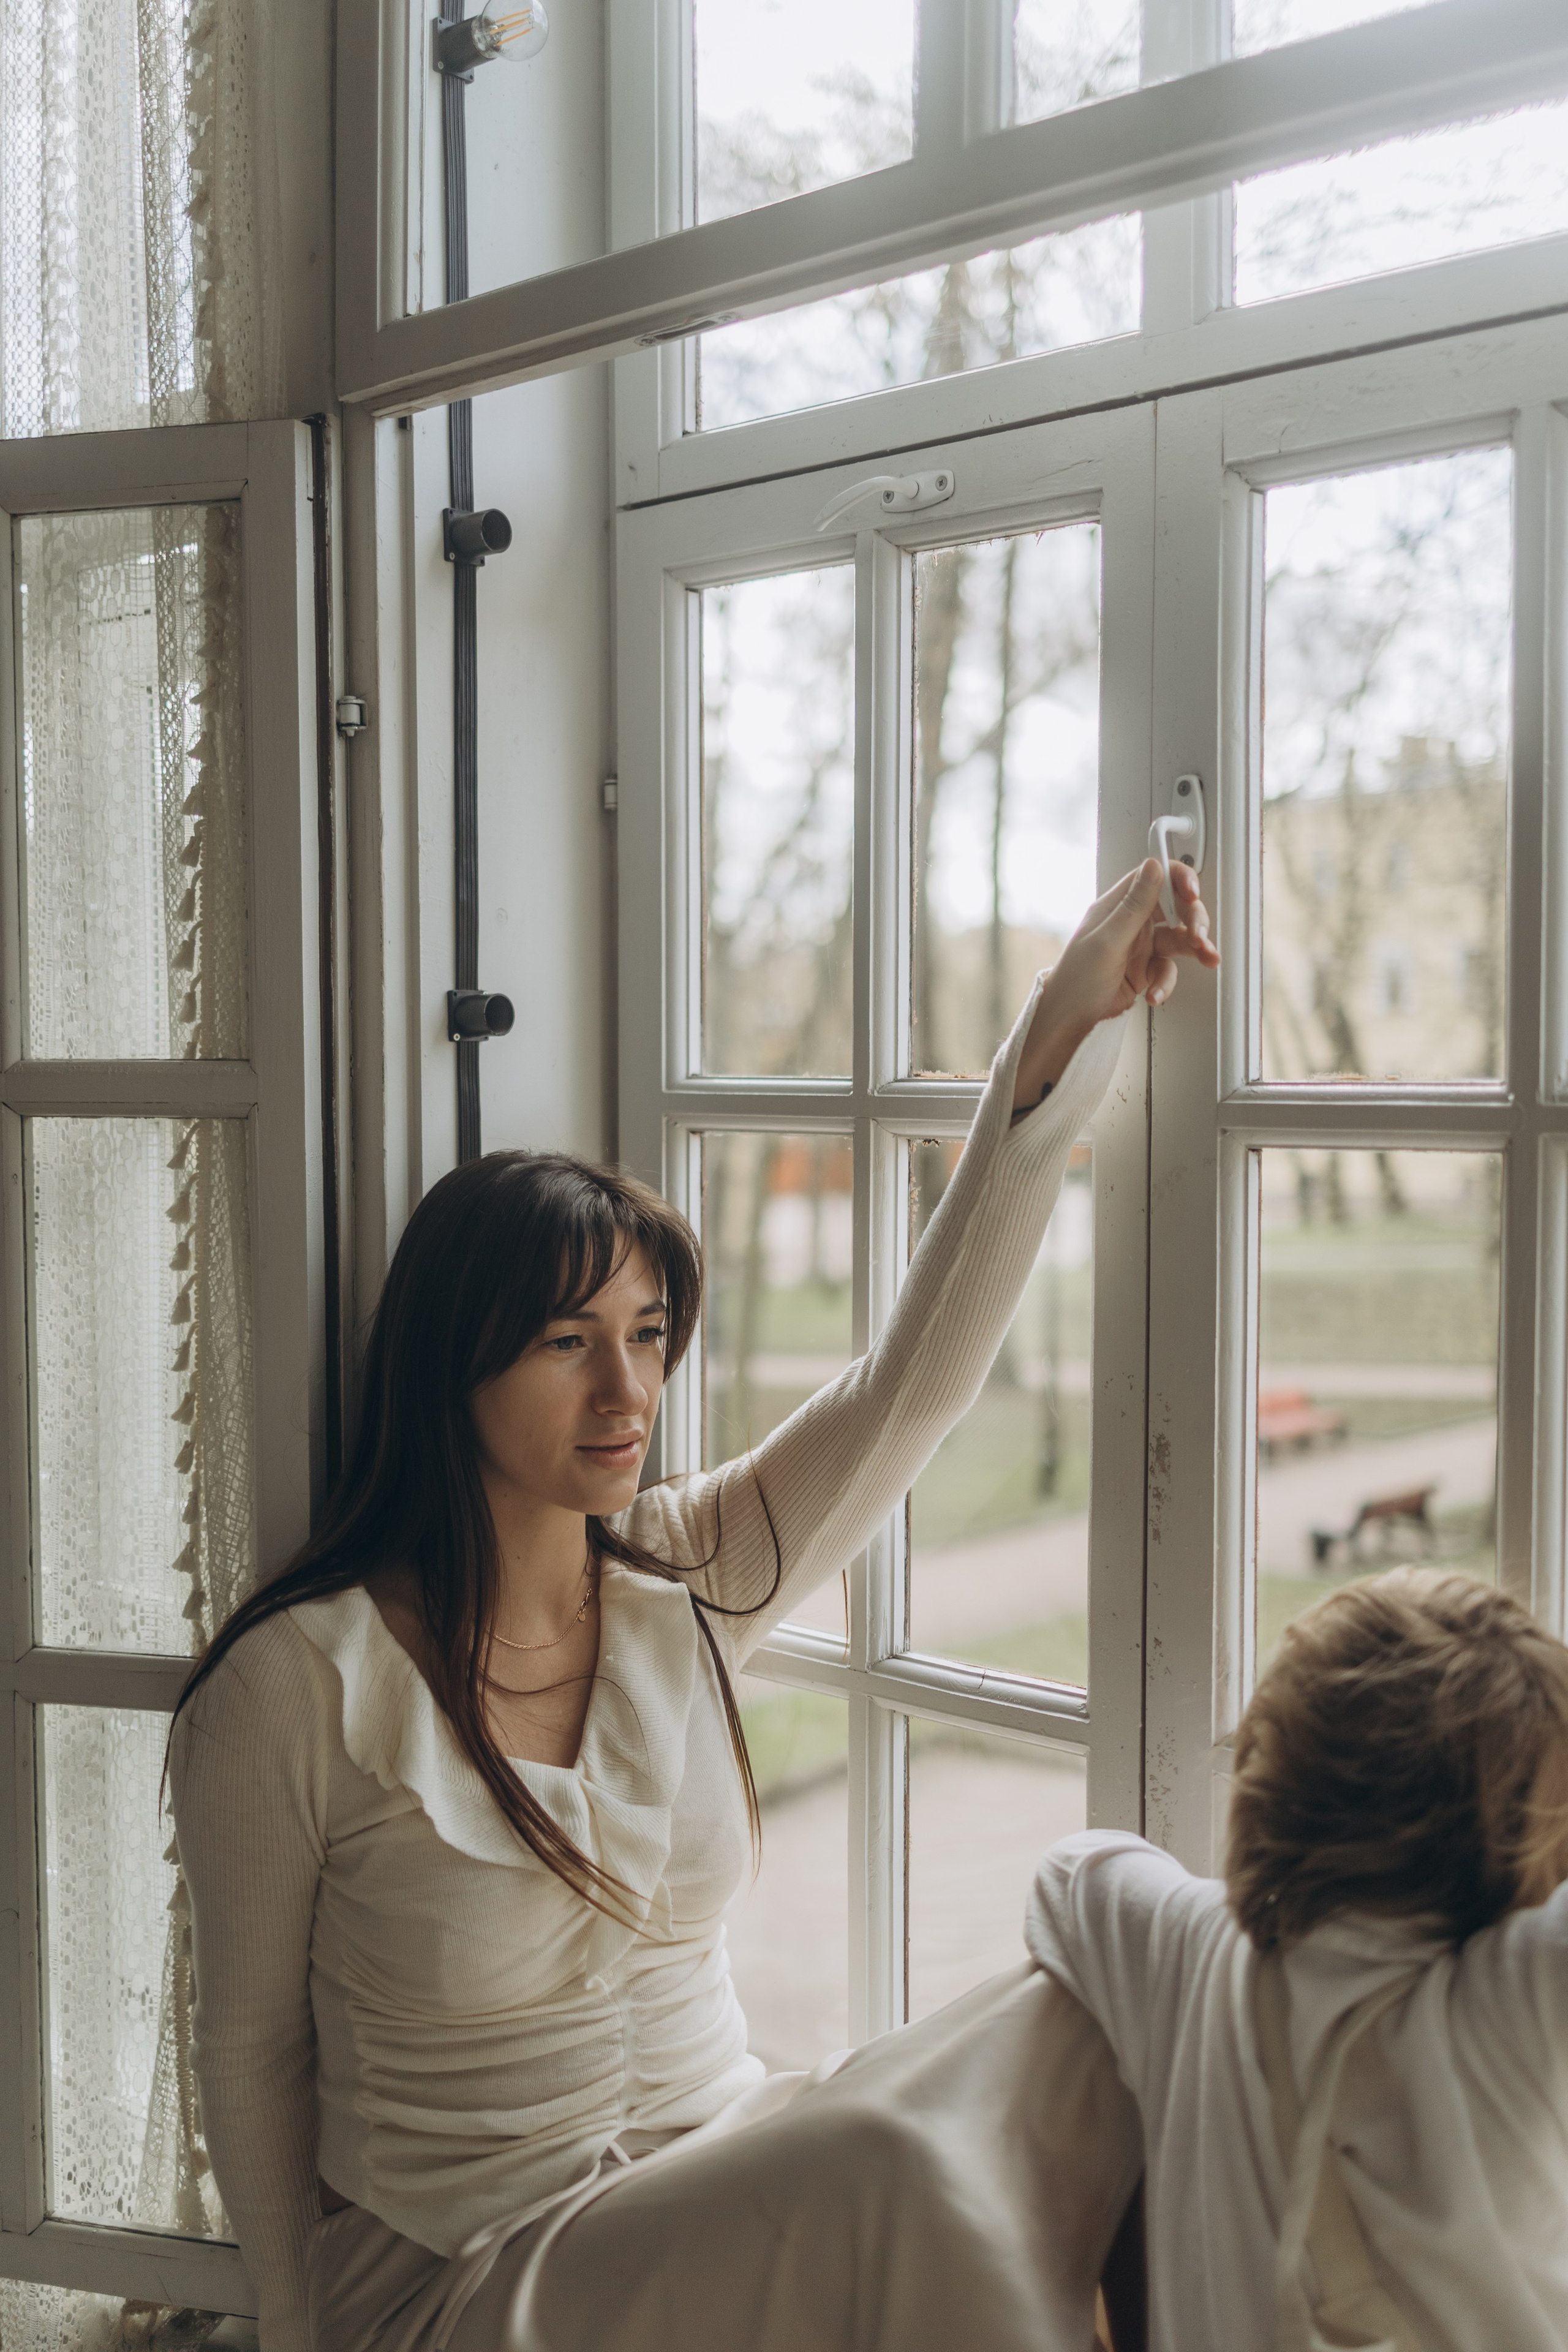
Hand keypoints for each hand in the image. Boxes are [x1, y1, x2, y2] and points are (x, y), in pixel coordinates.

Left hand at [1012, 858, 1219, 1114]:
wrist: (1069, 1018)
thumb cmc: (1076, 979)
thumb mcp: (1107, 940)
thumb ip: (1134, 905)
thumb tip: (1153, 866)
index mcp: (1118, 906)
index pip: (1155, 878)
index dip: (1178, 879)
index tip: (1192, 893)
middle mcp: (1131, 922)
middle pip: (1175, 907)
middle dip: (1192, 919)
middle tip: (1199, 936)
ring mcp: (1140, 945)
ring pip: (1178, 938)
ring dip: (1194, 949)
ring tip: (1207, 958)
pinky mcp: (1146, 969)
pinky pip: (1168, 969)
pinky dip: (1167, 981)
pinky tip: (1155, 993)